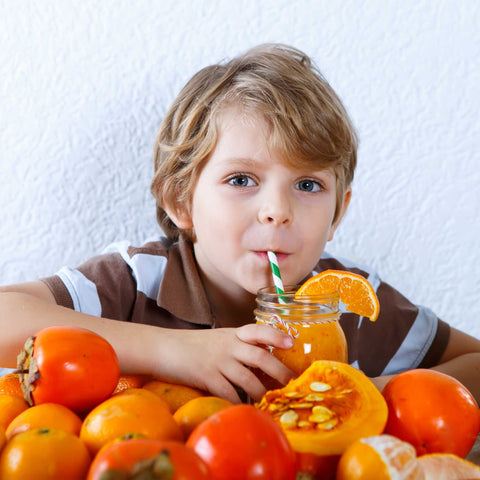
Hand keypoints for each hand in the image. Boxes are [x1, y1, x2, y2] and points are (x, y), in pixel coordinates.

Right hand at [155, 324, 295, 402]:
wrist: (164, 347)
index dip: (276, 335)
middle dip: (279, 371)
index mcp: (233, 334)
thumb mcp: (219, 338)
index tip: (291, 342)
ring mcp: (218, 361)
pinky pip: (228, 393)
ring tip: (269, 401)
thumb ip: (238, 346)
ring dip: (261, 393)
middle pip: (260, 357)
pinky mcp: (206, 376)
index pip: (258, 330)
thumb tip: (263, 362)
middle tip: (291, 384)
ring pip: (248, 379)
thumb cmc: (194, 345)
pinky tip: (244, 408)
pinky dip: (239, 402)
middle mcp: (228, 345)